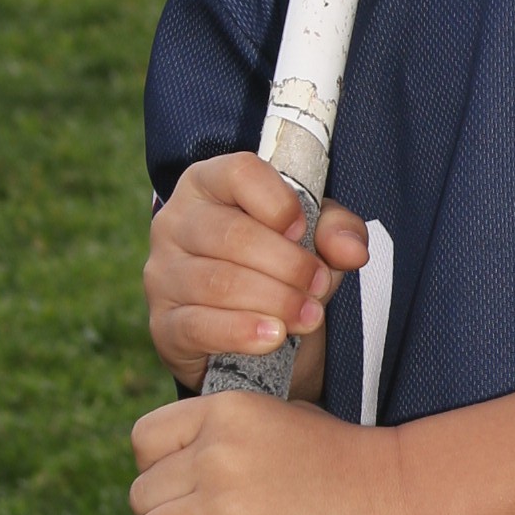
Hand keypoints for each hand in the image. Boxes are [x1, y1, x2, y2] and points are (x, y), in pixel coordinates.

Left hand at [130, 384, 411, 514]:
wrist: (400, 501)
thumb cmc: (345, 465)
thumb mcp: (280, 420)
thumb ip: (225, 438)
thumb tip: (177, 476)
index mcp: (225, 412)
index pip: (144, 440)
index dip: (159, 470)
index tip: (187, 489)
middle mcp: (216, 455)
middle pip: (142, 496)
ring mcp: (225, 509)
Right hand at [144, 152, 367, 381]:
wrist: (254, 340)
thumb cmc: (278, 270)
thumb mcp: (313, 240)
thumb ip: (337, 231)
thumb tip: (352, 249)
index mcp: (209, 185)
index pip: (239, 173)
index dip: (278, 202)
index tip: (302, 231)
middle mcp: (176, 222)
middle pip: (232, 234)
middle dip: (288, 264)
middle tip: (318, 286)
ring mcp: (163, 275)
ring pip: (219, 282)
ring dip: (275, 301)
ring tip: (308, 316)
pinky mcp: (163, 325)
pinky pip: (199, 326)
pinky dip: (243, 332)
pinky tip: (274, 337)